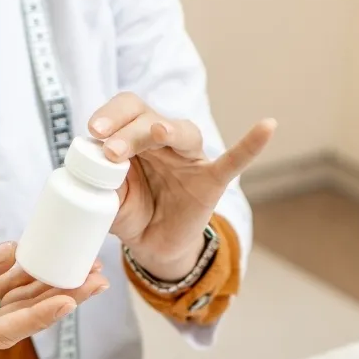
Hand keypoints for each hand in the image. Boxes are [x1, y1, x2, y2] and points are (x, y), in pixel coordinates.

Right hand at [0, 242, 105, 358]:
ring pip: (17, 313)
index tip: (66, 300)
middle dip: (59, 300)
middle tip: (96, 280)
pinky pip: (5, 303)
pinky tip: (56, 268)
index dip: (37, 316)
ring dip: (51, 291)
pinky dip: (28, 285)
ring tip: (88, 272)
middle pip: (19, 323)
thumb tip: (16, 252)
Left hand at [88, 94, 275, 279]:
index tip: (92, 132)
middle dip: (128, 131)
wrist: (155, 246)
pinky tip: (267, 126)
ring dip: (162, 130)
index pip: (126, 112)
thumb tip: (90, 164)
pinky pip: (235, 161)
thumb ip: (100, 181)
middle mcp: (165, 141)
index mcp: (136, 139)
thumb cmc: (133, 213)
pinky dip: (250, 145)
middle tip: (110, 151)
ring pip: (182, 132)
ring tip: (155, 133)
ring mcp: (191, 159)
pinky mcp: (212, 181)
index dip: (110, 116)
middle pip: (149, 118)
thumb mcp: (108, 199)